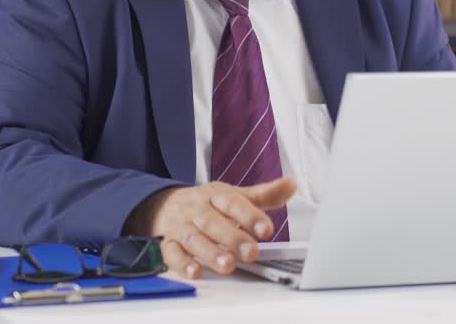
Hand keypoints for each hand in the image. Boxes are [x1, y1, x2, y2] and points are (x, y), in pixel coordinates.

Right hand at [126, 177, 295, 277]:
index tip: (266, 230)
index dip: (250, 216)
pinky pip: (172, 253)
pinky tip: (195, 272)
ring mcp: (181, 226)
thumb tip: (291, 184)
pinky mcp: (168, 243)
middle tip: (251, 252)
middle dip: (232, 238)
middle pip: (213, 222)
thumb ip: (263, 195)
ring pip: (194, 238)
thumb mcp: (234, 195)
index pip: (233, 203)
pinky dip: (182, 263)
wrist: (163, 204)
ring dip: (210, 252)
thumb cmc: (205, 203)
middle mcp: (197, 210)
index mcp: (215, 195)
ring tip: (228, 265)